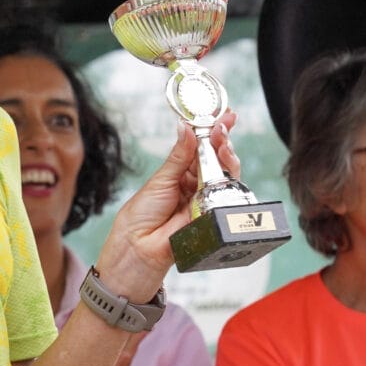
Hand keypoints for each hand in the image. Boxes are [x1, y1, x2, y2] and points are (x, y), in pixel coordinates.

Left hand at [94, 113, 239, 301]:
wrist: (137, 251)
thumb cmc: (139, 218)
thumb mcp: (159, 181)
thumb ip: (178, 156)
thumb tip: (187, 127)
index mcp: (177, 174)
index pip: (198, 148)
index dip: (211, 131)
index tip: (223, 114)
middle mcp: (194, 186)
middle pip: (216, 159)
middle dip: (222, 140)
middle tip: (223, 125)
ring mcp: (205, 200)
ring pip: (225, 175)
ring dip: (227, 156)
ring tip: (223, 142)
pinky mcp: (214, 215)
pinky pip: (226, 196)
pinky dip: (228, 179)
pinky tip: (224, 167)